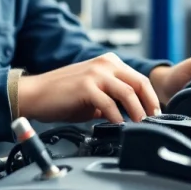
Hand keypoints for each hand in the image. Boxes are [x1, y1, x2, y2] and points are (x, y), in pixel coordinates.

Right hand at [18, 53, 161, 123]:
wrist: (35, 94)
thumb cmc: (62, 96)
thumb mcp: (94, 94)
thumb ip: (112, 100)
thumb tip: (131, 115)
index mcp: (109, 63)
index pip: (139, 79)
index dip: (150, 98)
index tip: (155, 114)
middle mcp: (105, 64)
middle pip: (139, 83)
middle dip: (150, 104)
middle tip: (153, 121)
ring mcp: (95, 73)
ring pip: (127, 92)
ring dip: (137, 112)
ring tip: (140, 125)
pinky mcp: (85, 86)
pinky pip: (108, 104)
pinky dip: (117, 117)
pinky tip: (119, 126)